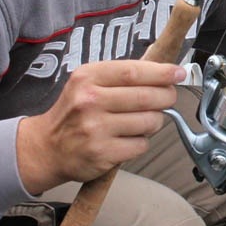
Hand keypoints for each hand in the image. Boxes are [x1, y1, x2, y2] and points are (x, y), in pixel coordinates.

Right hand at [16, 60, 185, 193]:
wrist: (46, 147)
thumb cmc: (74, 112)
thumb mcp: (87, 83)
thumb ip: (121, 76)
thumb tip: (164, 72)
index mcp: (87, 78)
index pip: (134, 71)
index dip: (162, 72)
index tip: (178, 73)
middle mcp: (90, 101)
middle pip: (147, 97)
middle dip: (166, 97)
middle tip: (168, 98)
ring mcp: (96, 129)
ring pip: (149, 122)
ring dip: (154, 121)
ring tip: (141, 121)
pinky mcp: (103, 154)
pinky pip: (141, 145)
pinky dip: (141, 142)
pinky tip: (127, 139)